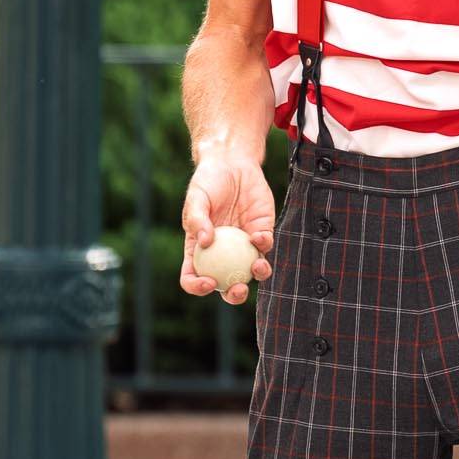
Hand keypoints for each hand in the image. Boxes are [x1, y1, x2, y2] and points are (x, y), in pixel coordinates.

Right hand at [180, 151, 275, 305]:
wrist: (232, 163)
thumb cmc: (208, 181)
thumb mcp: (196, 198)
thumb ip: (197, 219)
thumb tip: (205, 243)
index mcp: (198, 249)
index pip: (193, 276)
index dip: (197, 287)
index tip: (208, 282)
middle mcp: (221, 252)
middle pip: (226, 283)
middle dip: (233, 295)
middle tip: (238, 289)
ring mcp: (243, 245)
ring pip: (251, 270)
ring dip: (257, 275)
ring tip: (258, 266)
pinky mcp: (261, 231)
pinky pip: (265, 246)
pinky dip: (264, 244)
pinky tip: (259, 236)